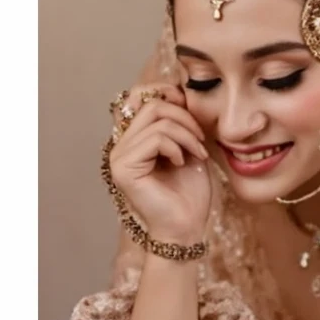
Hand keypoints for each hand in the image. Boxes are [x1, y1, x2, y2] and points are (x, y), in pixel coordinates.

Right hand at [108, 83, 211, 242]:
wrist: (187, 226)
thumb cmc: (189, 192)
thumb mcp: (189, 147)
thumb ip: (179, 122)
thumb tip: (180, 92)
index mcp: (134, 139)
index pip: (139, 96)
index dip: (166, 93)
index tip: (190, 107)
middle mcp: (121, 145)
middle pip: (150, 104)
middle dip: (184, 117)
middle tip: (200, 140)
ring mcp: (119, 156)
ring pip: (156, 118)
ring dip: (186, 134)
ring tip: (197, 153)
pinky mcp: (124, 167)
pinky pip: (155, 137)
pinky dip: (177, 146)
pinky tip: (183, 162)